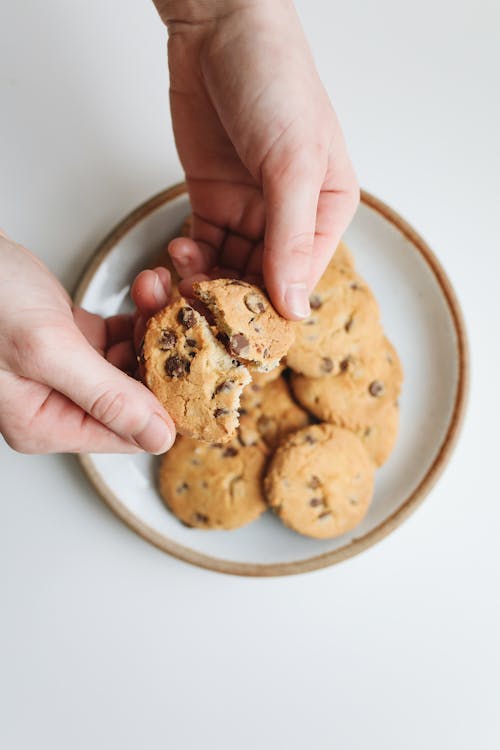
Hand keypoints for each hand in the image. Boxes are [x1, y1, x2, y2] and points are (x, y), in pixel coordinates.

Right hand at [0, 231, 174, 453]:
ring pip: (130, 362)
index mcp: (46, 423)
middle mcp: (56, 404)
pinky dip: (135, 315)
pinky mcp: (66, 339)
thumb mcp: (46, 350)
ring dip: (152, 328)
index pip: (128, 434)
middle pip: (134, 397)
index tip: (199, 371)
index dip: (169, 404)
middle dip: (163, 357)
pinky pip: (117, 337)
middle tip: (180, 320)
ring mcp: (62, 371)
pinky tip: (144, 292)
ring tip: (158, 293)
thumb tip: (157, 437)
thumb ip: (104, 396)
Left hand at [153, 0, 358, 318]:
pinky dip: (187, 260)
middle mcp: (289, 218)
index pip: (302, 278)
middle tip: (199, 311)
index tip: (241, 330)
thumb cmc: (276, 81)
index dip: (271, 308)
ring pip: (227, 269)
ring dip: (203, 283)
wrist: (221, 29)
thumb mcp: (292, 163)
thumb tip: (295, 307)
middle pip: (262, 281)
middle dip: (230, 299)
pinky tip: (177, 257)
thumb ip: (292, 239)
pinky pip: (202, 247)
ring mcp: (248, 210)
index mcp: (326, 211)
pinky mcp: (212, 201)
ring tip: (181, 281)